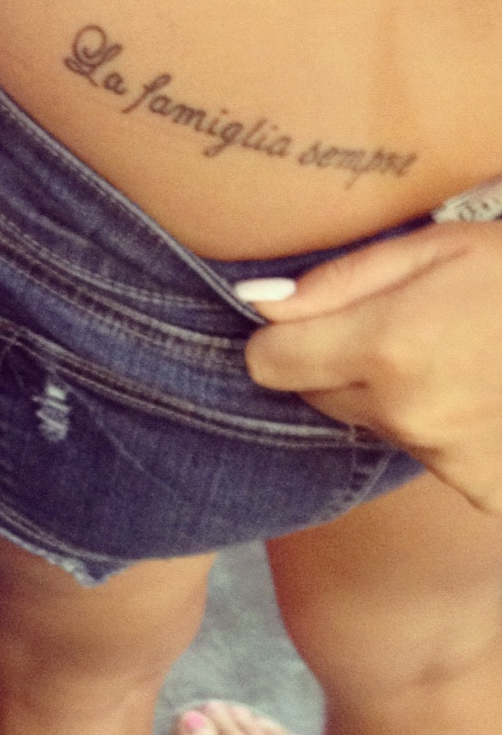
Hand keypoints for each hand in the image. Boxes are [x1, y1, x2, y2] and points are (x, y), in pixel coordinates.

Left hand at [243, 221, 501, 515]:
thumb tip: (255, 304)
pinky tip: (481, 398)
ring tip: (454, 357)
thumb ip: (338, 280)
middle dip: (334, 363)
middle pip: (311, 395)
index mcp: (387, 345)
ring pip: (368, 424)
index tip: (309, 320)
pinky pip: (424, 456)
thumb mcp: (435, 245)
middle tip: (400, 328)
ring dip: (389, 395)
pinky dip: (439, 430)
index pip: (267, 362)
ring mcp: (448, 458)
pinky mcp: (484, 489)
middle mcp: (407, 411)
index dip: (282, 338)